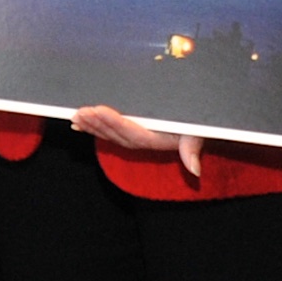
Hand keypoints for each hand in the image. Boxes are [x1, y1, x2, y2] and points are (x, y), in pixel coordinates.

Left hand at [73, 104, 203, 177]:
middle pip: (120, 136)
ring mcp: (140, 137)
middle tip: (81, 112)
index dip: (115, 122)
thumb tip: (194, 170)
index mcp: (161, 141)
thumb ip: (193, 148)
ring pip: (112, 136)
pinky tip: (79, 124)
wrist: (204, 118)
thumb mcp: (200, 131)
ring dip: (93, 126)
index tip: (98, 110)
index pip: (135, 134)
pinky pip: (111, 132)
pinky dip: (94, 128)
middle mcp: (148, 141)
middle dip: (99, 124)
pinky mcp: (134, 132)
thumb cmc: (201, 122)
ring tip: (77, 116)